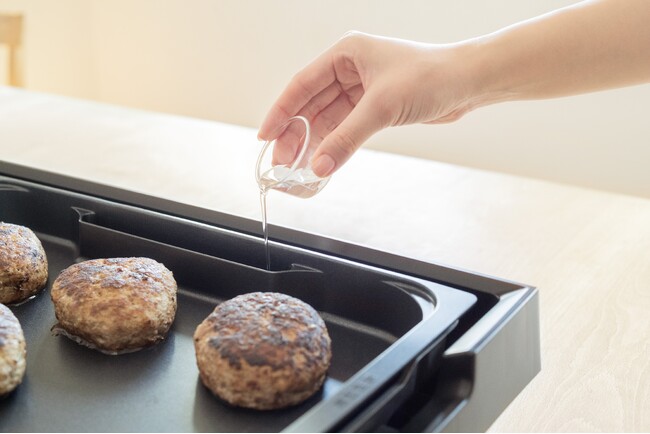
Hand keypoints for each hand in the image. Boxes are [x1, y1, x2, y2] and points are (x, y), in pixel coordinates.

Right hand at [258, 32, 476, 176]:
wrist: (467, 83)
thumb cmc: (431, 77)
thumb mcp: (382, 107)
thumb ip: (347, 138)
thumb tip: (319, 166)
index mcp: (345, 54)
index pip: (302, 84)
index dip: (280, 112)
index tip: (265, 136)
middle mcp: (350, 69)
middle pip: (311, 105)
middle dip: (295, 134)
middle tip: (281, 161)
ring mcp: (361, 89)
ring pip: (327, 119)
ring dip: (314, 143)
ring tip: (297, 167)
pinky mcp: (374, 107)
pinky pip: (345, 128)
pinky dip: (334, 145)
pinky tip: (322, 161)